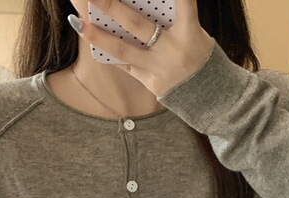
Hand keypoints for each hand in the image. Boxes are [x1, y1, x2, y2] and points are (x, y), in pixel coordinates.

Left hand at [70, 0, 215, 97]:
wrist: (211, 96)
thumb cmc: (199, 53)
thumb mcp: (194, 31)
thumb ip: (171, 18)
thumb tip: (133, 3)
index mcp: (189, 31)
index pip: (181, 1)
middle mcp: (172, 49)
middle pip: (137, 25)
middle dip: (111, 7)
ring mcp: (159, 68)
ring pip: (123, 50)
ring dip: (98, 36)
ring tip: (77, 21)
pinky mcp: (151, 82)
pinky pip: (125, 65)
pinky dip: (108, 51)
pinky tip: (90, 37)